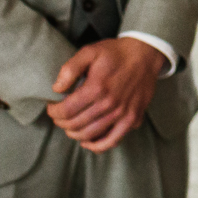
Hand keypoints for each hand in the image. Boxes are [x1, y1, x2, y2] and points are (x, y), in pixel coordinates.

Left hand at [46, 37, 166, 151]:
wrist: (144, 54)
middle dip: (61, 122)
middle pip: (75, 125)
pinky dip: (96, 146)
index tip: (52, 107)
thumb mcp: (90, 51)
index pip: (66, 111)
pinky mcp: (132, 119)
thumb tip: (56, 88)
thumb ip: (70, 69)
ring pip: (89, 135)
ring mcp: (122, 114)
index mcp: (96, 88)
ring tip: (70, 125)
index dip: (54, 112)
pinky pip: (112, 141)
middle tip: (60, 116)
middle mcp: (109, 104)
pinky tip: (87, 141)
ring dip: (74, 133)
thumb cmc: (116, 53)